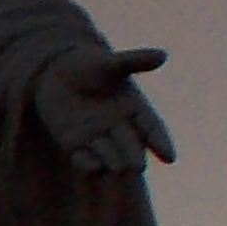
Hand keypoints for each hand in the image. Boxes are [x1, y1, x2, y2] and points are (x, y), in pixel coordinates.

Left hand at [36, 45, 174, 177]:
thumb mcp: (110, 63)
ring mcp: (96, 138)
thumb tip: (163, 55)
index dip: (160, 141)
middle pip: (130, 146)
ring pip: (109, 156)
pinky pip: (82, 159)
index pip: (151, 127)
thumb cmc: (89, 66)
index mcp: (134, 108)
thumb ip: (134, 61)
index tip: (170, 158)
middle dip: (134, 156)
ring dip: (113, 163)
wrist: (56, 74)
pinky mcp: (73, 145)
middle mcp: (118, 127)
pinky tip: (92, 169)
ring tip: (118, 170)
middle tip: (138, 166)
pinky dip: (87, 164)